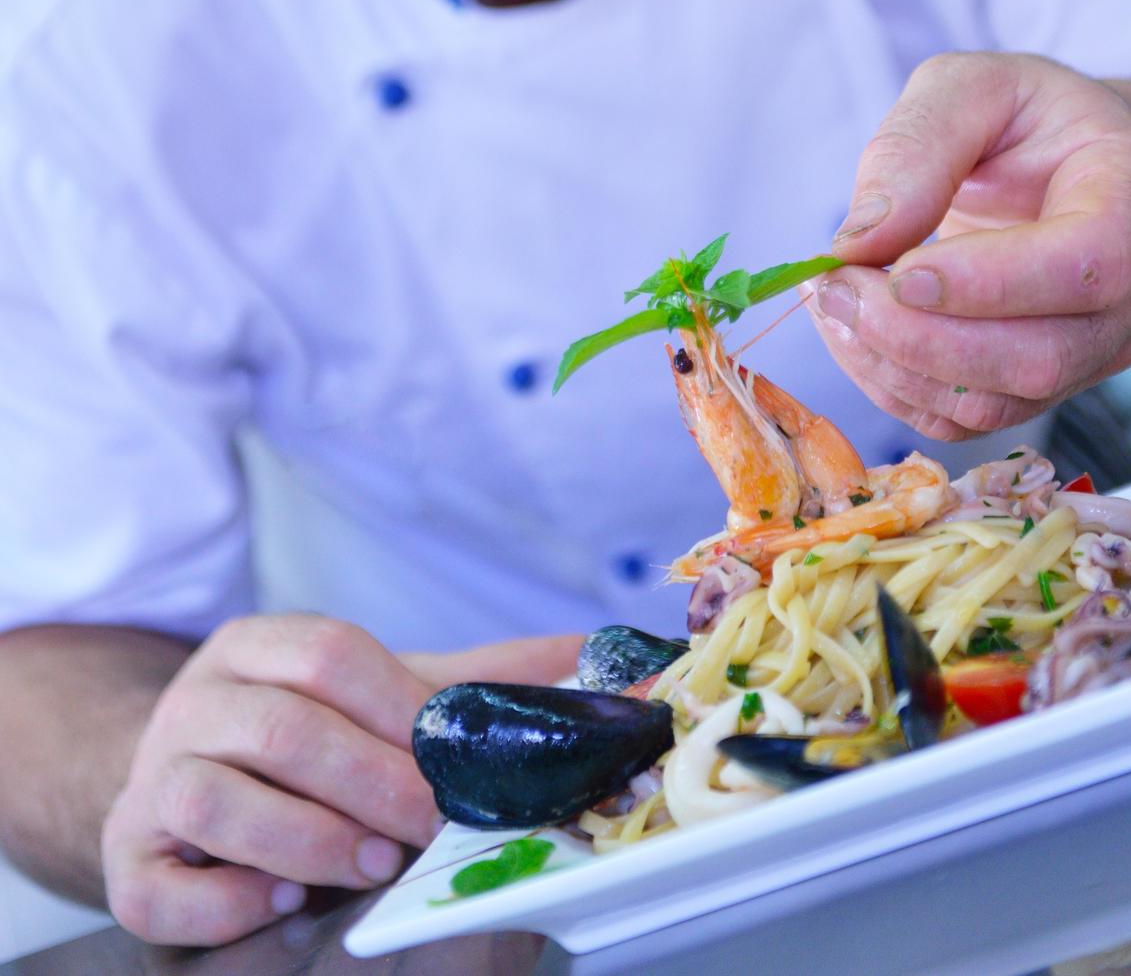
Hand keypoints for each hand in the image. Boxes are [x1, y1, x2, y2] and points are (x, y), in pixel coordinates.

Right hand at [101, 613, 580, 945]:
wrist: (177, 775)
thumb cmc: (300, 737)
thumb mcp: (381, 693)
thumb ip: (475, 680)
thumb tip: (589, 653)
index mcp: (260, 646)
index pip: (330, 654)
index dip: (399, 711)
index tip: (455, 764)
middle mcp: (198, 700)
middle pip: (282, 728)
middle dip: (367, 782)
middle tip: (425, 829)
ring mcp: (152, 777)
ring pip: (213, 797)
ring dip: (303, 838)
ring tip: (366, 866)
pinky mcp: (124, 856)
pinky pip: (155, 882)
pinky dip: (223, 898)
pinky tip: (279, 902)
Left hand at [808, 53, 1130, 439]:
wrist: (1071, 165)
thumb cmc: (1027, 118)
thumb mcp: (973, 86)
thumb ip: (919, 143)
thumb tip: (861, 238)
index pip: (1090, 264)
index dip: (994, 281)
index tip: (902, 270)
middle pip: (1039, 356)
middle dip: (920, 337)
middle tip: (835, 286)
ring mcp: (1093, 351)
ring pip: (997, 401)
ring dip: (894, 365)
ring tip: (831, 302)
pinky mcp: (1042, 387)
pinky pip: (965, 418)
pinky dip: (894, 386)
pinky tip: (852, 331)